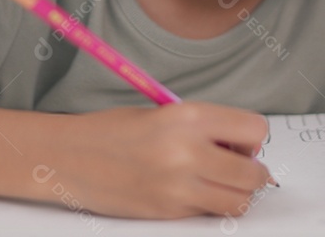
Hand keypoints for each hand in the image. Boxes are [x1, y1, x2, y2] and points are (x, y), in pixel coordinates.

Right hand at [48, 102, 271, 218]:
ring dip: (236, 192)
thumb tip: (244, 146)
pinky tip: (189, 189)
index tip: (241, 140)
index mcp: (188, 116)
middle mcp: (187, 152)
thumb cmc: (113, 131)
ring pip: (238, 201)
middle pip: (253, 173)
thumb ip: (205, 126)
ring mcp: (178, 187)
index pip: (255, 129)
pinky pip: (208, 213)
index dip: (252, 137)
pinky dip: (208, 204)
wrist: (69, 158)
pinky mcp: (168, 212)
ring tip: (217, 180)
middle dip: (252, 170)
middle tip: (238, 165)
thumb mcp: (164, 113)